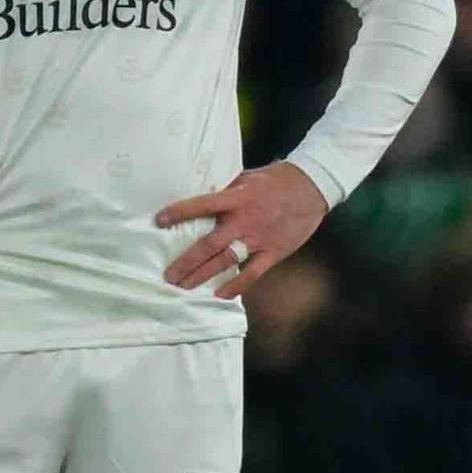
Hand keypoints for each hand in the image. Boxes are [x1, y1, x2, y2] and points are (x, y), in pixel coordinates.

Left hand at [156, 161, 329, 298]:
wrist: (313, 187)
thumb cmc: (277, 180)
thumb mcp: (248, 177)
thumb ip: (227, 190)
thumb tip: (202, 196)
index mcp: (238, 198)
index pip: (203, 205)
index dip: (180, 212)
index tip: (159, 220)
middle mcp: (245, 220)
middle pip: (209, 244)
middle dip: (186, 261)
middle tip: (168, 275)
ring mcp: (259, 239)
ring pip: (226, 261)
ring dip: (203, 275)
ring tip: (183, 286)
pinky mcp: (274, 252)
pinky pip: (252, 273)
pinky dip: (236, 285)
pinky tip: (220, 294)